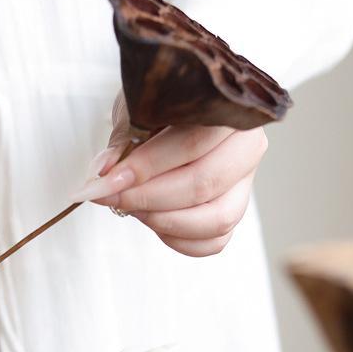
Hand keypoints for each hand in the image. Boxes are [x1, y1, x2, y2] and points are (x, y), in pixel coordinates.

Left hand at [75, 96, 267, 256]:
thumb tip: (105, 175)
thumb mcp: (137, 114)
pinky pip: (214, 241)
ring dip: (165, 221)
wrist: (173, 116)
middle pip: (204, 184)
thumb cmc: (158, 110)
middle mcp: (247, 146)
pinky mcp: (235, 208)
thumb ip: (123, 144)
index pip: (192, 144)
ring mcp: (246, 182)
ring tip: (132, 208)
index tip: (110, 181)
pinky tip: (152, 221)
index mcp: (228, 111)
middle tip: (113, 197)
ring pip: (216, 219)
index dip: (147, 167)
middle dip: (149, 198)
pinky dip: (179, 239)